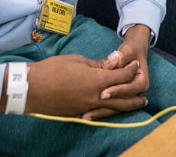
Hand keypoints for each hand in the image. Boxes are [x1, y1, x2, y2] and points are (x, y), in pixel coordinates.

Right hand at [23, 53, 146, 118]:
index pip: (121, 76)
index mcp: (96, 81)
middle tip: (145, 95)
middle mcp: (95, 98)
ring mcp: (87, 108)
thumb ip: (99, 64)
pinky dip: (110, 112)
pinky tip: (113, 110)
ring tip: (136, 104)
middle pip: (122, 98)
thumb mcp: (78, 61)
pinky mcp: (79, 114)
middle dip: (135, 95)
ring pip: (113, 109)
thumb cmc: (53, 70)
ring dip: (127, 106)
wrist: (31, 89)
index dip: (130, 69)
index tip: (135, 64)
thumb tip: (116, 60)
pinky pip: (100, 114)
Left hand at [83, 24, 151, 119]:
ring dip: (99, 113)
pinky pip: (109, 108)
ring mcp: (128, 98)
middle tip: (88, 110)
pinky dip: (97, 111)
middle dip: (105, 108)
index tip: (103, 93)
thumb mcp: (127, 51)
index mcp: (142, 82)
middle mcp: (137, 93)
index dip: (117, 91)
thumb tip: (116, 59)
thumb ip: (121, 57)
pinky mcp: (119, 99)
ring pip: (114, 109)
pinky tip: (83, 115)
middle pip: (122, 104)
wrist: (133, 54)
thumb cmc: (130, 51)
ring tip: (83, 117)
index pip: (130, 89)